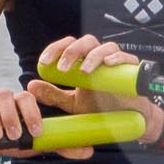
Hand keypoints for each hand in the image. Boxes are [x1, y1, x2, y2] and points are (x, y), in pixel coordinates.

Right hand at [0, 83, 92, 161]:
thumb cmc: (12, 139)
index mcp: (19, 104)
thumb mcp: (35, 143)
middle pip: (6, 95)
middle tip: (15, 135)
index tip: (36, 132)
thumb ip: (59, 144)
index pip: (27, 98)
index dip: (32, 113)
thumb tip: (88, 151)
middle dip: (11, 115)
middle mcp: (1, 100)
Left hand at [23, 34, 151, 153]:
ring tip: (84, 72)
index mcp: (84, 61)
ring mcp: (117, 63)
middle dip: (72, 52)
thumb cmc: (100, 108)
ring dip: (93, 56)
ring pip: (106, 47)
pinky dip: (117, 58)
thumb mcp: (72, 103)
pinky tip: (107, 64)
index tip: (44, 62)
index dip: (56, 49)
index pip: (69, 45)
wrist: (125, 121)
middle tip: (62, 69)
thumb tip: (30, 86)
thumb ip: (53, 94)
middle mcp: (100, 57)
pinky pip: (127, 57)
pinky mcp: (132, 71)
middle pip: (86, 41)